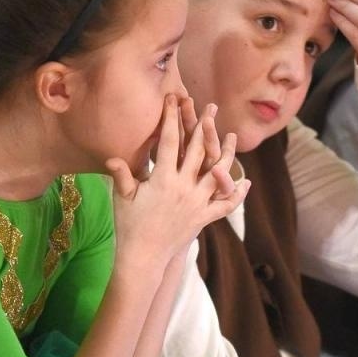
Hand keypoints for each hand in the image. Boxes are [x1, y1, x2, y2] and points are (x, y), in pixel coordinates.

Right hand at [106, 95, 247, 264]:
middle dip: (204, 125)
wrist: (143, 257)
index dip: (172, 118)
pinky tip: (245, 182)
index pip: (170, 142)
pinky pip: (225, 205)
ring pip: (218, 173)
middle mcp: (184, 188)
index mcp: (163, 179)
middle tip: (210, 106)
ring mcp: (197, 203)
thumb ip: (122, 174)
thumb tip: (112, 156)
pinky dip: (236, 194)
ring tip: (232, 136)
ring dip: (227, 153)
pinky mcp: (204, 218)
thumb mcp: (123, 197)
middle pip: (199, 151)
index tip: (174, 100)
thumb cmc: (129, 225)